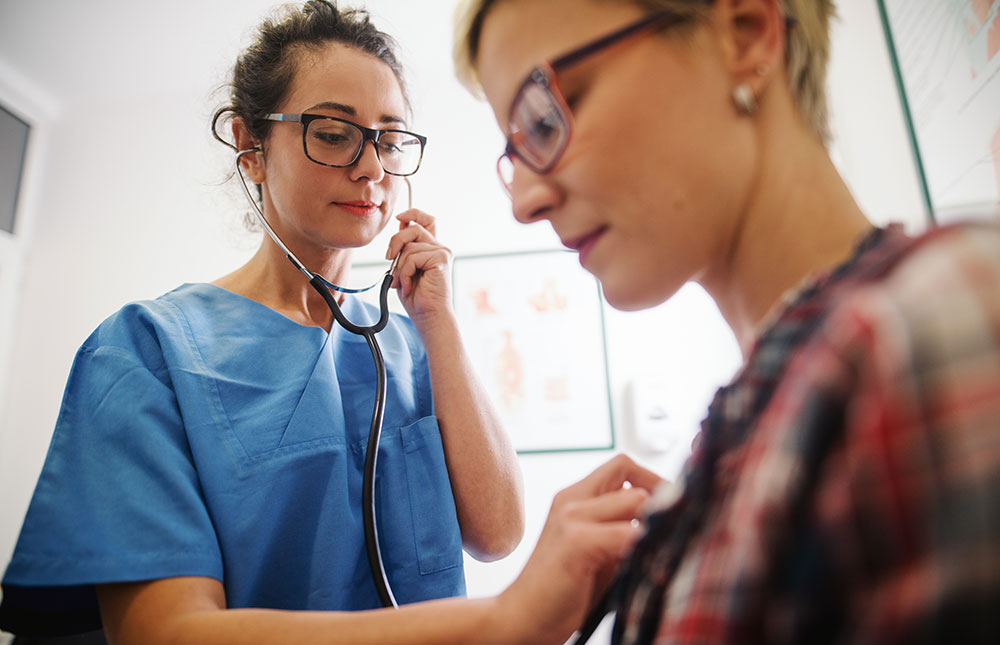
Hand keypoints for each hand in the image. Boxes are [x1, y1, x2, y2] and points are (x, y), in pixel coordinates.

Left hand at [385, 209, 452, 327]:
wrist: (429, 316)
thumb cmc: (417, 297)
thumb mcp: (404, 268)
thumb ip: (404, 248)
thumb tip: (400, 225)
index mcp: (431, 248)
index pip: (426, 220)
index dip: (413, 213)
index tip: (400, 218)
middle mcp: (439, 248)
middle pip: (413, 227)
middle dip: (395, 241)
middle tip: (388, 258)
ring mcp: (442, 252)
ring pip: (409, 245)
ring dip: (400, 267)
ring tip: (403, 283)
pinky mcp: (441, 259)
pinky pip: (413, 257)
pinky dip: (405, 273)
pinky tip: (410, 286)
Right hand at [496, 454, 662, 643]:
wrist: (522, 619)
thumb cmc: (564, 590)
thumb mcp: (598, 551)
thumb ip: (622, 528)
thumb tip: (669, 519)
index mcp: (575, 497)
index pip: (623, 465)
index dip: (652, 481)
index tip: (669, 510)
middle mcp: (571, 500)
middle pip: (631, 475)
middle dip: (660, 501)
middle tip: (671, 531)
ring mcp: (572, 518)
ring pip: (636, 500)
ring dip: (654, 526)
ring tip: (658, 551)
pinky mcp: (576, 542)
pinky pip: (628, 533)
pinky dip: (645, 547)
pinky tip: (646, 567)